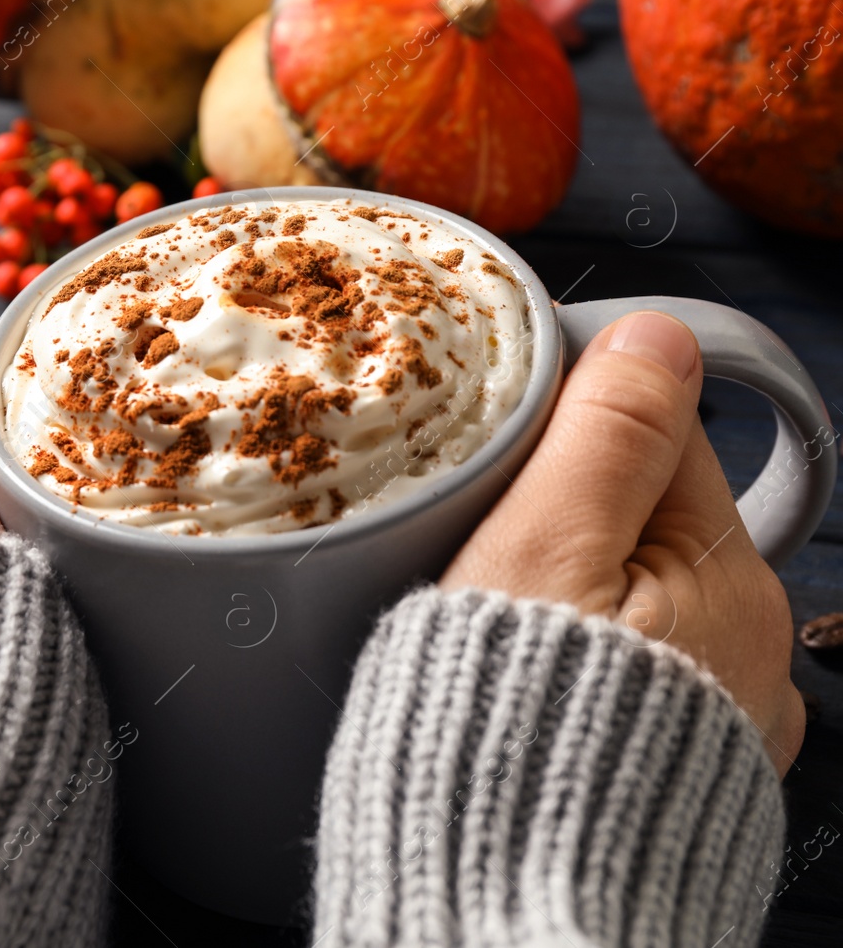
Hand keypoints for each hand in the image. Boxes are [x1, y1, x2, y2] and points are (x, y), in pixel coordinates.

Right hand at [442, 312, 804, 773]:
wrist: (500, 907)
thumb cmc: (506, 739)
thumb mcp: (541, 559)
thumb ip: (604, 439)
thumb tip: (660, 334)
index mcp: (722, 582)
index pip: (658, 438)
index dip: (574, 421)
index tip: (503, 438)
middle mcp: (744, 652)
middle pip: (644, 521)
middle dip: (564, 514)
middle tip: (479, 548)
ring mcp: (714, 721)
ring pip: (633, 601)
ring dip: (570, 593)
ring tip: (493, 623)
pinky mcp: (672, 774)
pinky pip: (628, 678)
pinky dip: (581, 666)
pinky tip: (526, 689)